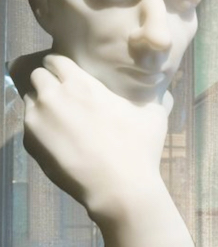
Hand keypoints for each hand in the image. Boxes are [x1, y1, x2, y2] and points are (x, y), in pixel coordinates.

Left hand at [22, 54, 168, 211]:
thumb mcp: (154, 114)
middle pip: (37, 75)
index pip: (55, 59)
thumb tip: (159, 88)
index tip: (72, 75)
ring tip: (62, 119)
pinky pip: (29, 126)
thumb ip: (149, 95)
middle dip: (49, 81)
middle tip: (66, 95)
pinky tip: (61, 141)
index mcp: (81, 84)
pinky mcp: (30, 143)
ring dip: (43, 104)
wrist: (118, 187)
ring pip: (30, 100)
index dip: (63, 66)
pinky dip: (41, 128)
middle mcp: (53, 96)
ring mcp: (37, 120)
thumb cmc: (140, 147)